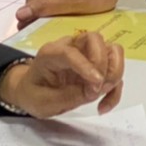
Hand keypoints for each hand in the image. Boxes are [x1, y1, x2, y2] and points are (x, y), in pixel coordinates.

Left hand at [0, 32, 124, 117]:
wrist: (32, 93)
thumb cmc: (34, 94)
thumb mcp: (44, 102)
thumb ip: (69, 95)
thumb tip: (95, 90)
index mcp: (51, 53)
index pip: (70, 51)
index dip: (85, 65)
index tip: (96, 83)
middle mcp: (71, 47)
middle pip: (96, 39)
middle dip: (103, 63)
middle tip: (97, 89)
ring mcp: (85, 55)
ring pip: (111, 49)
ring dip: (114, 72)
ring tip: (103, 93)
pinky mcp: (96, 67)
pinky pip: (114, 70)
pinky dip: (114, 88)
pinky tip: (103, 106)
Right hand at [16, 0, 123, 29]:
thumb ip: (47, 6)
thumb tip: (20, 15)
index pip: (26, 17)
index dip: (37, 31)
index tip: (54, 39)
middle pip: (33, 18)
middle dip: (45, 29)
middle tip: (65, 35)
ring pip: (41, 18)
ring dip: (52, 26)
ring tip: (69, 31)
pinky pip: (49, 14)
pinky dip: (57, 21)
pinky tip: (70, 25)